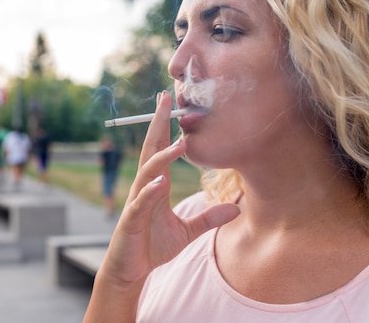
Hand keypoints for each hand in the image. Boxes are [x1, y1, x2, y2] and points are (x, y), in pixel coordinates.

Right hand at [101, 91, 239, 284]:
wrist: (132, 270)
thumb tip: (237, 208)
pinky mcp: (131, 221)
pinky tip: (159, 184)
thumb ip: (209, 217)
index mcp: (156, 185)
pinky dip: (149, 193)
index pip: (160, 149)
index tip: (171, 102)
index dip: (165, 125)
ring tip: (180, 144)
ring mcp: (136, 203)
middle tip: (165, 98)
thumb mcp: (187, 231)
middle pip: (150, 150)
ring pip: (147, 173)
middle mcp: (144, 188)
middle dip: (157, 124)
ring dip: (162, 158)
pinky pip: (140, 204)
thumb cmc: (153, 246)